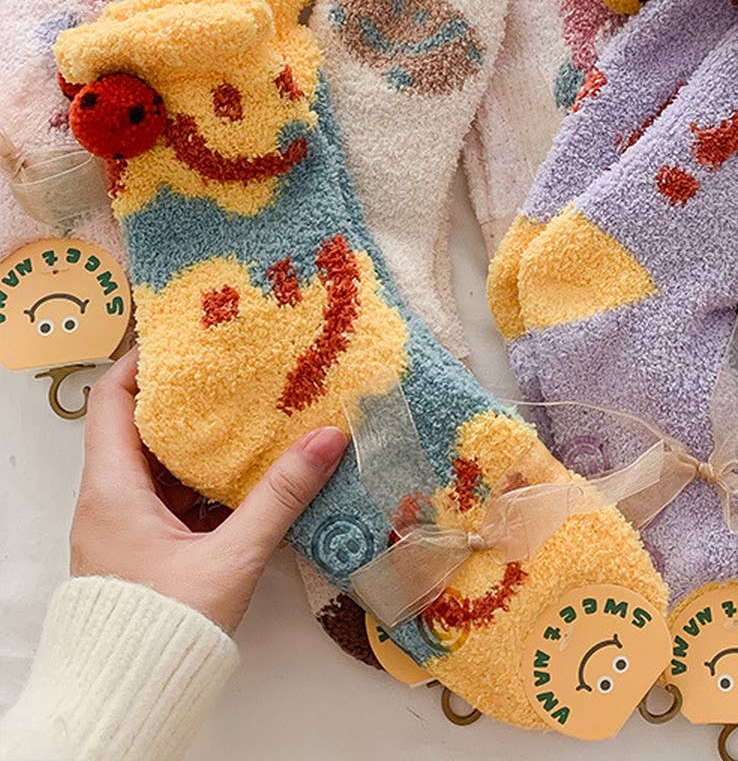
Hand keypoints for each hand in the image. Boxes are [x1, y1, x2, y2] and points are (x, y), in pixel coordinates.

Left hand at [69, 352, 346, 634]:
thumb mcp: (231, 556)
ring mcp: (123, 526)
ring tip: (250, 411)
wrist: (129, 698)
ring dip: (200, 440)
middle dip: (188, 397)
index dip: (145, 360)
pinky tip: (247, 473)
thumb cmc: (166, 627)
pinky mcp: (141, 550)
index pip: (112, 399)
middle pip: (140, 426)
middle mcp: (109, 499)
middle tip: (236, 369)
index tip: (190, 337)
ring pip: (158, 464)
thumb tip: (329, 438)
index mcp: (112, 488)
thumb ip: (281, 496)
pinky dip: (203, 479)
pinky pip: (170, 497)